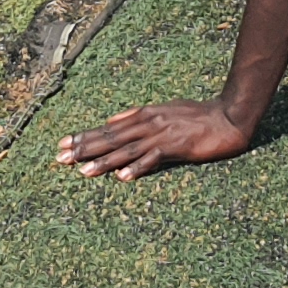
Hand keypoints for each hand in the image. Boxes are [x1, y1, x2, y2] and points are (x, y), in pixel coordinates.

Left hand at [58, 99, 253, 180]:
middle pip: (111, 138)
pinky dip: (137, 168)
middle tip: (60, 158)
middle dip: (84, 148)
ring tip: (83, 171)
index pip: (108, 128)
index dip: (85, 135)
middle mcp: (148, 123)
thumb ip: (137, 115)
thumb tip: (112, 119)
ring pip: (126, 149)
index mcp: (144, 114)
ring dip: (104, 161)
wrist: (227, 116)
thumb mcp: (163, 109)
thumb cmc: (197, 114)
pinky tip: (122, 178)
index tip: (63, 143)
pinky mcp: (176, 147)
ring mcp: (161, 135)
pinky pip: (152, 159)